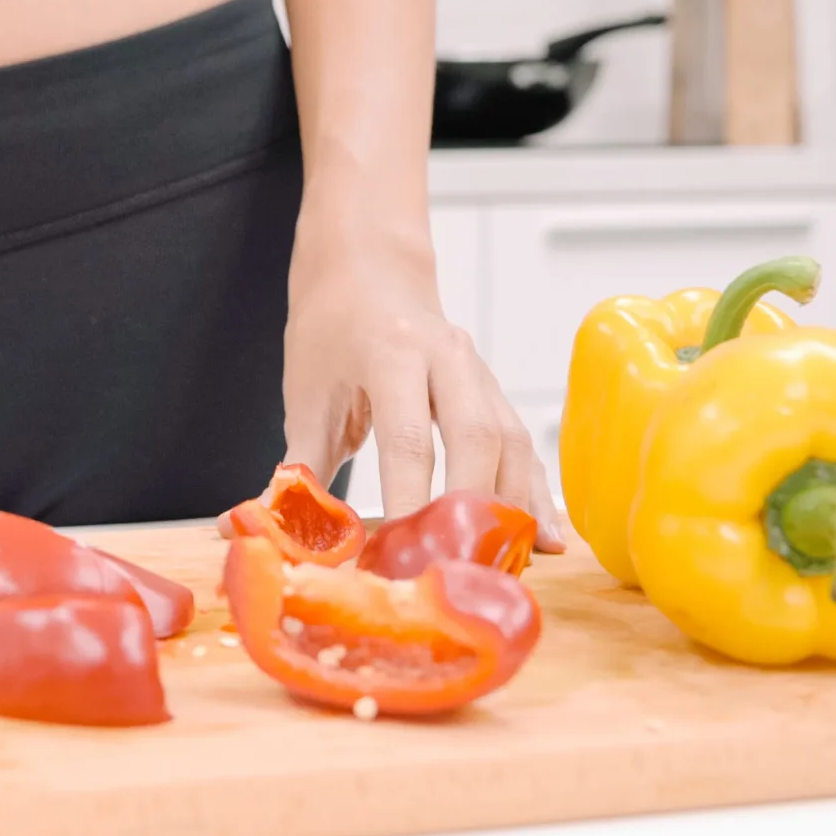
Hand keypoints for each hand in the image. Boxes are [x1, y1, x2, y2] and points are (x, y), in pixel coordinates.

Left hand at [280, 197, 565, 549]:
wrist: (368, 266)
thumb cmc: (331, 327)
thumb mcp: (306, 390)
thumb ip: (303, 463)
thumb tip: (290, 531)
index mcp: (391, 352)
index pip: (408, 438)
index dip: (408, 500)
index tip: (399, 554)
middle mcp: (447, 357)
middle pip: (477, 439)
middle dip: (472, 509)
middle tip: (460, 568)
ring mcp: (478, 372)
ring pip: (512, 442)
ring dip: (515, 506)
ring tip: (512, 567)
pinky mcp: (493, 391)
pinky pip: (521, 444)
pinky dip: (533, 491)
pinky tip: (545, 538)